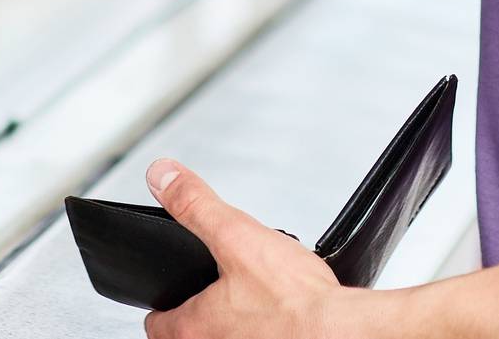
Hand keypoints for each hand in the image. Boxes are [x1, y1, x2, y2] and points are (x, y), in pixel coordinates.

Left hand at [140, 159, 350, 338]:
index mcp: (193, 329)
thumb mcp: (236, 236)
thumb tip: (162, 176)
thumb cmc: (293, 299)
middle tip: (215, 288)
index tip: (171, 292)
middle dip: (200, 311)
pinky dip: (261, 330)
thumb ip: (195, 205)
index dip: (163, 302)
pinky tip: (277, 312)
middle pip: (190, 336)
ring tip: (249, 297)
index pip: (157, 324)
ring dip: (233, 323)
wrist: (341, 333)